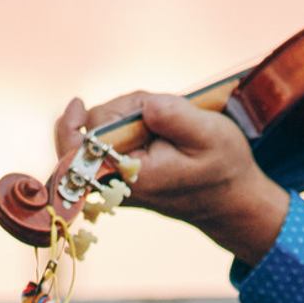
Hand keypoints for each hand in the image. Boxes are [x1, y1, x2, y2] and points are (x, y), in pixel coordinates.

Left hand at [53, 92, 289, 266]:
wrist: (232, 199)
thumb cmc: (223, 167)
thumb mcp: (208, 134)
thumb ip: (173, 116)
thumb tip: (144, 106)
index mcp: (131, 175)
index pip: (80, 152)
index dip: (72, 126)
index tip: (78, 103)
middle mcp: (119, 181)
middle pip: (97, 127)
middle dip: (124, 109)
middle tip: (162, 112)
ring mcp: (120, 178)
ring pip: (107, 129)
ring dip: (132, 115)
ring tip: (168, 124)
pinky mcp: (126, 173)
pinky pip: (114, 140)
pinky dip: (131, 125)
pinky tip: (154, 126)